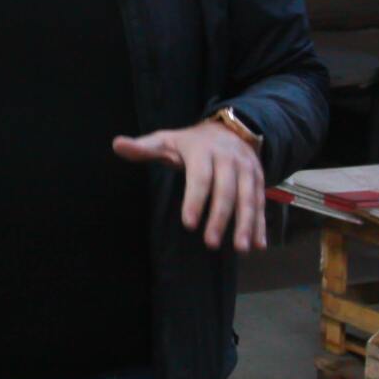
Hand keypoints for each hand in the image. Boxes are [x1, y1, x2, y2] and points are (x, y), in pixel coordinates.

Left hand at [112, 120, 266, 251]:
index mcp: (203, 151)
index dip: (195, 200)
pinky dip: (261, 225)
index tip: (188, 224)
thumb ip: (143, 148)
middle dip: (220, 217)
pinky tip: (258, 245)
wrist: (230, 129)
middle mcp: (229, 160)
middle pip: (227, 191)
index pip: (200, 177)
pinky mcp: (260, 180)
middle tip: (210, 243)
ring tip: (240, 248)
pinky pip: (261, 203)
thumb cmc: (190, 143)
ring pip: (249, 198)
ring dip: (246, 224)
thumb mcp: (166, 141)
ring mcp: (248, 170)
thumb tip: (116, 144)